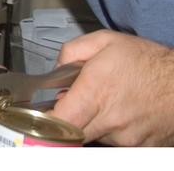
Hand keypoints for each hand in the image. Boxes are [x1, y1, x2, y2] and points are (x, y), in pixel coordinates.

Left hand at [51, 30, 173, 144]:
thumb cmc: (149, 62)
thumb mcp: (105, 41)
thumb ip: (72, 51)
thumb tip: (56, 71)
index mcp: (96, 93)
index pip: (58, 121)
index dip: (44, 121)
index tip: (41, 115)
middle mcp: (110, 120)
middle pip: (71, 133)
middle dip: (66, 120)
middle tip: (73, 103)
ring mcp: (126, 138)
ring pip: (92, 136)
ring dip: (91, 122)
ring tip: (106, 102)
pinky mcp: (139, 148)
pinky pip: (114, 142)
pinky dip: (111, 129)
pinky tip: (122, 113)